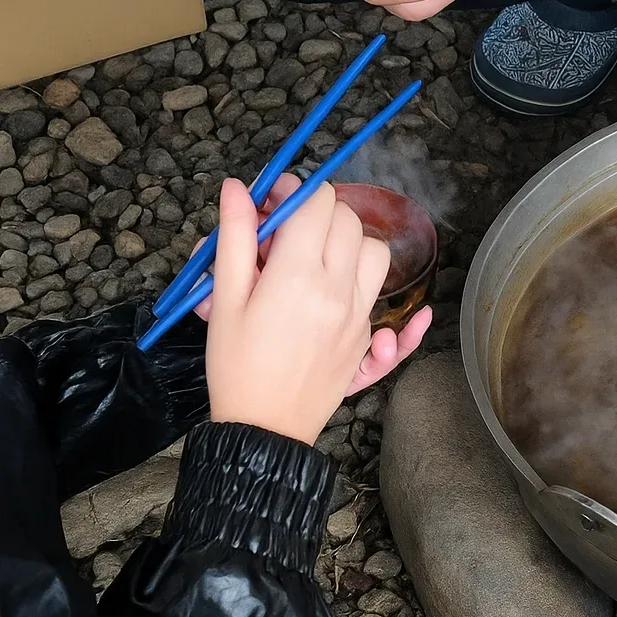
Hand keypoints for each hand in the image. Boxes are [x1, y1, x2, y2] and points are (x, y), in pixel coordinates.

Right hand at [205, 177, 393, 444]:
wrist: (263, 428)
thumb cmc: (235, 365)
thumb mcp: (224, 300)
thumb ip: (234, 238)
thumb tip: (238, 188)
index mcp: (298, 276)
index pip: (318, 204)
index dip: (295, 192)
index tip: (273, 200)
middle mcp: (339, 291)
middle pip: (348, 222)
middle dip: (318, 214)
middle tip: (284, 232)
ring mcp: (360, 316)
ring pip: (376, 254)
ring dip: (349, 245)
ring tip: (313, 260)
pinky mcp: (367, 340)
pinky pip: (390, 308)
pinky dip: (381, 297)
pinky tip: (393, 304)